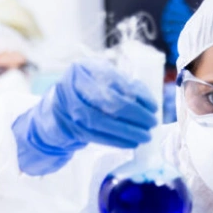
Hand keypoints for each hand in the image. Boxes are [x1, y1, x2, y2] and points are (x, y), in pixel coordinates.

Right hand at [12, 60, 157, 175]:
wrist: (58, 110)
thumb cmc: (87, 92)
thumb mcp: (102, 80)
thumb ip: (123, 85)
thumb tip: (147, 102)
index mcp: (83, 69)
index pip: (114, 82)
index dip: (137, 95)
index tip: (153, 107)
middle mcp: (72, 87)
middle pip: (108, 102)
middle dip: (135, 115)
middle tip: (152, 122)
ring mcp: (69, 110)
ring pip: (102, 122)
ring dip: (128, 131)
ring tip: (146, 135)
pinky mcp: (71, 129)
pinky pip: (96, 137)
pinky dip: (116, 141)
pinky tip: (132, 142)